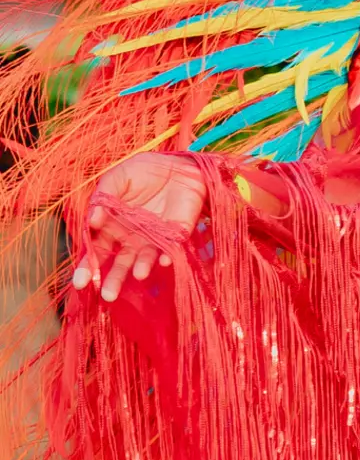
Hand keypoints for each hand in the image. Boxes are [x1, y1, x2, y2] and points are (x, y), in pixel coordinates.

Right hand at [71, 152, 208, 301]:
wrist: (178, 165)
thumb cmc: (144, 171)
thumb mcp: (118, 178)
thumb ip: (103, 197)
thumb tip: (92, 218)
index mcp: (112, 226)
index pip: (96, 250)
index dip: (88, 267)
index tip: (81, 281)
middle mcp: (132, 237)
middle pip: (120, 263)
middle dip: (113, 280)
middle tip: (107, 295)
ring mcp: (155, 238)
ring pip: (145, 259)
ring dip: (142, 267)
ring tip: (138, 274)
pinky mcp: (177, 234)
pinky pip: (172, 248)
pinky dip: (168, 255)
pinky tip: (164, 260)